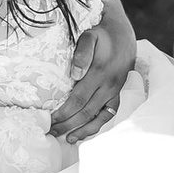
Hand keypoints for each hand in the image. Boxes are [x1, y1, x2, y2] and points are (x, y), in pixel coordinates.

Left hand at [51, 0, 138, 141]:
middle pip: (86, 111)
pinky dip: (97, 125)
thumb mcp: (90, 36)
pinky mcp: (117, 93)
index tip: (49, 120)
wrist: (123, 33)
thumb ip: (82, 53)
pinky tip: (85, 133)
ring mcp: (114, 91)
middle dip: (68, 124)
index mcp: (100, 73)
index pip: (78, 99)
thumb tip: (75, 74)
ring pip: (99, 117)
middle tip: (51, 132)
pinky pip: (108, 114)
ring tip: (68, 139)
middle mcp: (109, 85)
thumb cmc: (101, 34)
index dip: (64, 112)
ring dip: (83, 130)